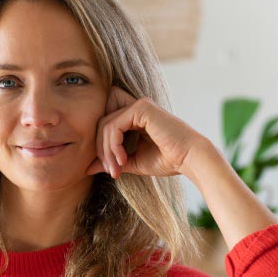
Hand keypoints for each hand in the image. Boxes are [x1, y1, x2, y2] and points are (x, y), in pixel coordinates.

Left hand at [86, 87, 212, 179]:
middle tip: (111, 171)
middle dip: (101, 150)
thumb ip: (111, 161)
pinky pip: (114, 125)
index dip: (100, 143)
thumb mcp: (132, 162)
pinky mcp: (141, 107)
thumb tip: (87, 167)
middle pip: (101, 123)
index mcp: (134, 116)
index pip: (104, 123)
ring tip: (117, 169)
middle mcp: (135, 106)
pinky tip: (123, 159)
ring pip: (105, 125)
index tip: (109, 167)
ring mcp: (139, 104)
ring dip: (107, 151)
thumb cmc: (167, 160)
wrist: (190, 159)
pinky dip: (113, 145)